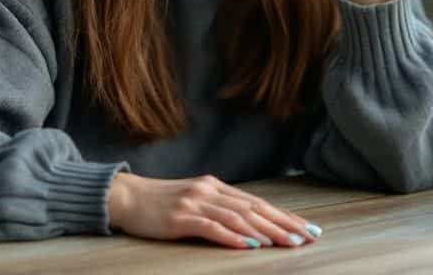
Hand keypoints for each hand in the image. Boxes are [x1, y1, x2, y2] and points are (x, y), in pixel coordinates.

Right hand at [107, 172, 321, 248]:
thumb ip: (219, 208)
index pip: (257, 203)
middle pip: (254, 209)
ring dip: (266, 232)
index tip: (307, 228)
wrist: (125, 196)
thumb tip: (250, 225)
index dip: (284, 216)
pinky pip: (211, 227)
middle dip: (284, 224)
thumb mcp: (194, 199)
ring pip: (238, 218)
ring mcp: (195, 203)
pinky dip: (233, 237)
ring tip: (287, 243)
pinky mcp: (180, 217)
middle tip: (307, 237)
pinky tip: (250, 245)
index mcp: (215, 187)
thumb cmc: (160, 203)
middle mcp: (209, 191)